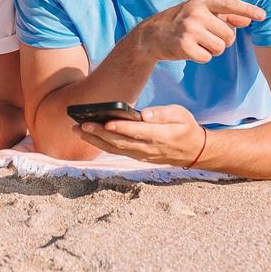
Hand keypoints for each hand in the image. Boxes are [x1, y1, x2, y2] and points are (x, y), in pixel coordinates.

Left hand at [73, 105, 205, 166]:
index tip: (106, 122)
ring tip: (77, 130)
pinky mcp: (138, 157)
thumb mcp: (181, 115)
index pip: (137, 132)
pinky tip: (89, 136)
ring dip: (95, 141)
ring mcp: (142, 155)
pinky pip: (117, 152)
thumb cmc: (185, 127)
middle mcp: (148, 148)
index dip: (121, 128)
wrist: (193, 151)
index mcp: (160, 135)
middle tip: (80, 125)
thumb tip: (144, 115)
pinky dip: (102, 145)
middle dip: (99, 134)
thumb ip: (162, 114)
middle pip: (120, 142)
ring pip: (115, 149)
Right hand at [138, 0, 265, 63]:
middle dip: (223, 41)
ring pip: (220, 48)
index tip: (263, 15)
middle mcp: (196, 13)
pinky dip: (202, 57)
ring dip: (212, 50)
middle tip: (207, 38)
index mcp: (201, 1)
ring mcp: (189, 28)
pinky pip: (207, 57)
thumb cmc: (181, 22)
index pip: (229, 4)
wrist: (151, 35)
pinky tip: (190, 50)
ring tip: (198, 43)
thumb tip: (247, 21)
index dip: (247, 10)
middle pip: (229, 35)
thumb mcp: (200, 13)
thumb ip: (224, 16)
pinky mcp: (184, 45)